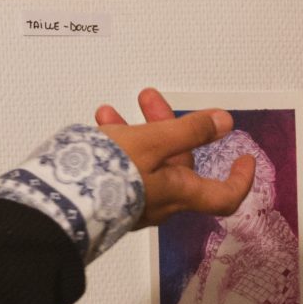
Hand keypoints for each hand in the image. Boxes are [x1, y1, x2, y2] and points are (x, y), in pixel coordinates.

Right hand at [95, 89, 255, 229]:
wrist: (59, 203)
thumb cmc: (107, 177)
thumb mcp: (153, 142)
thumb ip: (189, 131)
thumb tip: (223, 122)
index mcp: (178, 192)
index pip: (225, 196)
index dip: (239, 179)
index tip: (243, 159)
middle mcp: (160, 201)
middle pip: (178, 162)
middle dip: (167, 126)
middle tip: (150, 101)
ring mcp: (134, 202)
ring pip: (146, 160)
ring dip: (135, 130)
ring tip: (116, 111)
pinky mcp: (110, 198)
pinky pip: (122, 168)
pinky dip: (116, 144)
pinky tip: (100, 126)